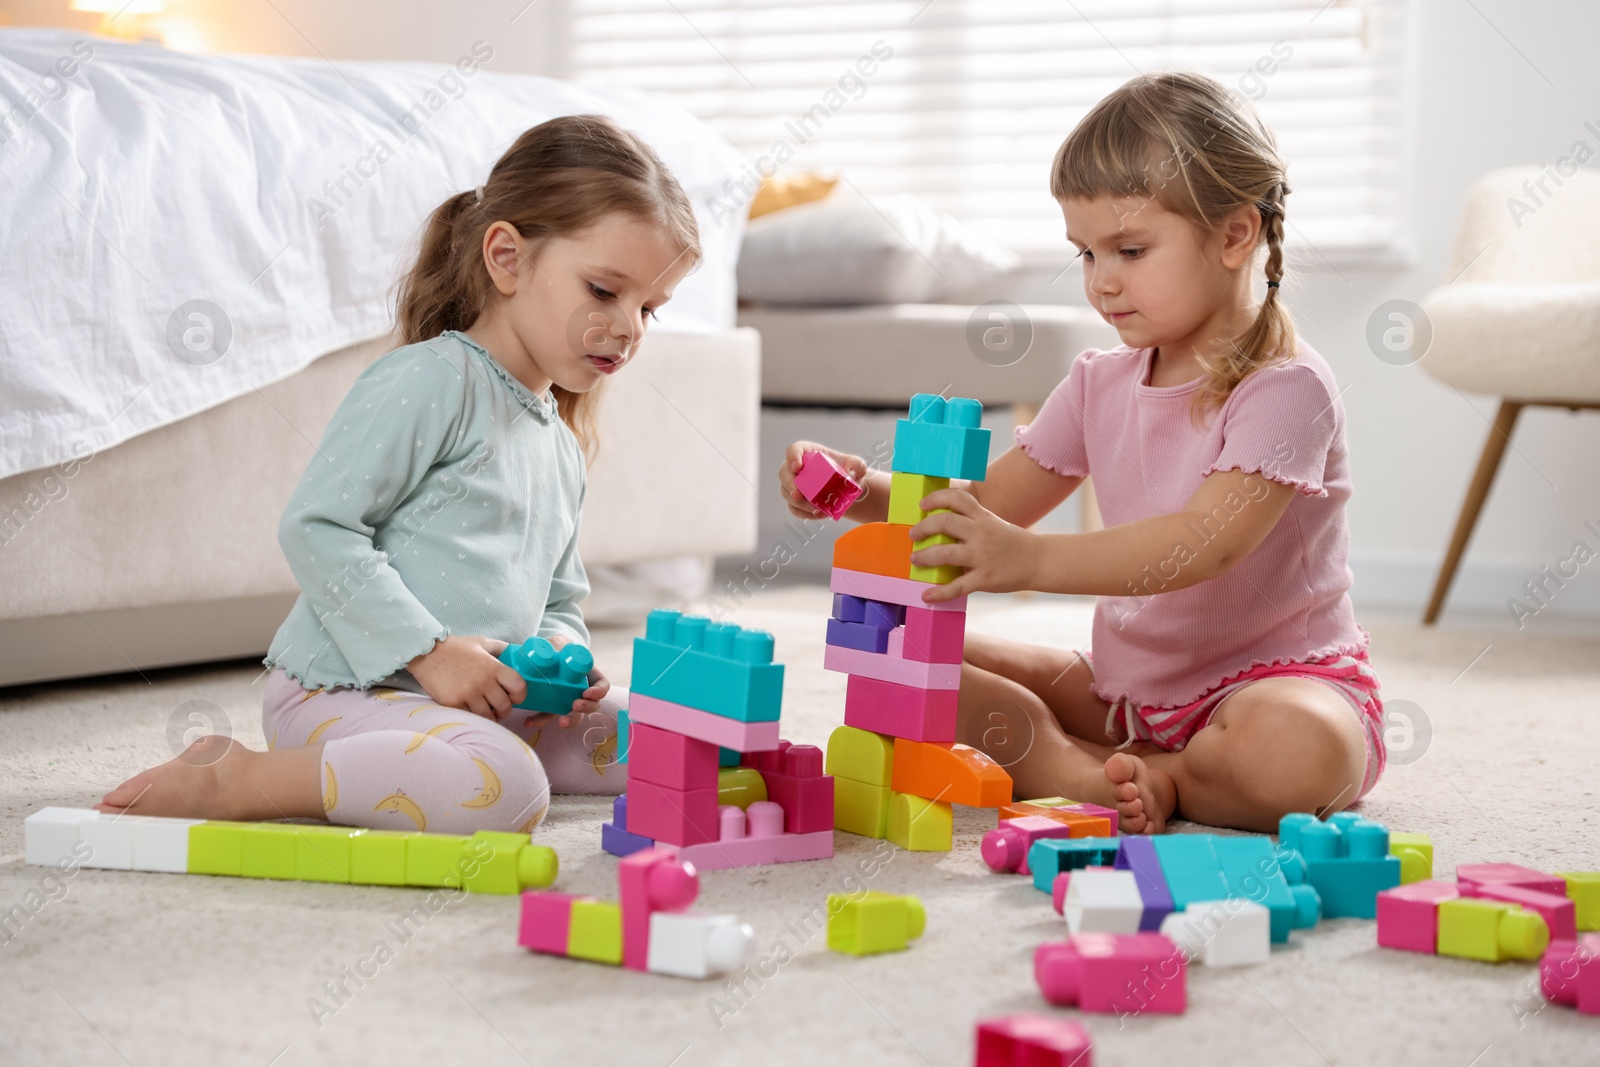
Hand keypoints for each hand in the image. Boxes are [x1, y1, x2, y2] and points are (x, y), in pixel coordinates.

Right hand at [407, 635, 527, 719]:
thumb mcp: (482, 642)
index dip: (520, 694)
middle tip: (499, 707)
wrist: (426, 653)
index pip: (518, 686)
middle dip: (505, 709)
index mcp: (492, 666)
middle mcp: (482, 681)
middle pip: (505, 706)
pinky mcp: (453, 703)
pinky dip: (473, 716)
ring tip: (486, 710)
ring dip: (490, 716)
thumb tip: (518, 654)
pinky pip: (470, 717)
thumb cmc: (456, 648)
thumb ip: (502, 648)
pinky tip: (471, 709)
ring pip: (488, 716)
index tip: (515, 696)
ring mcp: (467, 694)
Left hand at [545, 633, 610, 727]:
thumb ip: (557, 644)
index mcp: (589, 676)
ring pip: (574, 716)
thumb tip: (551, 649)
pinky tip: (529, 722)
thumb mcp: (560, 643)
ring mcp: (567, 701)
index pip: (602, 686)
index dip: (598, 692)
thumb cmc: (558, 649)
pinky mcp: (552, 707)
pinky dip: (539, 721)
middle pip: (592, 705)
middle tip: (575, 705)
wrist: (543, 655)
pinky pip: (548, 717)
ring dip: (570, 721)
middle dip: (586, 708)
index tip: (588, 693)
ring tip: (562, 722)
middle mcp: (581, 692)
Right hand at [778, 441, 868, 520]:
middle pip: (784, 473)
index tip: (797, 467)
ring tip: (816, 508)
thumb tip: (850, 470)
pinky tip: (819, 514)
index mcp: (808, 453)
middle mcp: (797, 468)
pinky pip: (794, 509)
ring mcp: (793, 485)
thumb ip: (857, 465)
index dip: (792, 457)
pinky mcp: (796, 502)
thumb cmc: (848, 473)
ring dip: (799, 503)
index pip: (793, 450)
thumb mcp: (857, 467)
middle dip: (790, 485)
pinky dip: (805, 514)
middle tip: (798, 495)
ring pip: (787, 493)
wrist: (847, 491)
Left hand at [908, 488, 1040, 601]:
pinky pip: (957, 586)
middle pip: (945, 522)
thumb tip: (938, 527)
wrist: (1038, 561)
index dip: (936, 498)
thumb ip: (970, 522)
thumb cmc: (1011, 542)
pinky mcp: (985, 578)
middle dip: (924, 528)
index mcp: (983, 517)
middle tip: (913, 534)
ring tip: (915, 559)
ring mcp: (982, 556)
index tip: (922, 505)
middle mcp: (981, 533)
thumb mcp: (992, 524)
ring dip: (925, 556)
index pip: (957, 498)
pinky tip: (927, 595)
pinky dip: (939, 592)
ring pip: (946, 554)